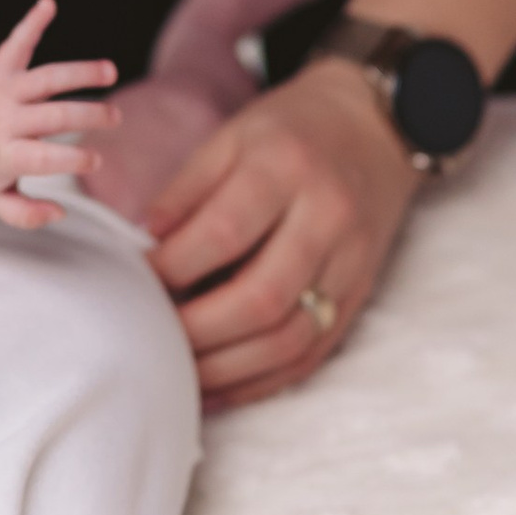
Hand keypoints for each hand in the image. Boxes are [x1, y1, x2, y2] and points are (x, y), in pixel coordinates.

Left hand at [0, 0, 115, 224]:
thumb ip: (26, 215)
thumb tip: (60, 211)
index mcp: (3, 154)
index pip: (42, 157)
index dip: (71, 160)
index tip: (95, 160)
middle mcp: (4, 120)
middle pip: (53, 115)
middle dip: (88, 115)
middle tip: (114, 118)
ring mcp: (2, 91)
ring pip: (46, 78)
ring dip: (80, 72)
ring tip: (109, 71)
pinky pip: (15, 43)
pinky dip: (31, 22)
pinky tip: (49, 3)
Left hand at [147, 56, 414, 406]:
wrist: (376, 128)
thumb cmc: (291, 130)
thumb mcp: (233, 136)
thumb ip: (187, 189)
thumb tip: (143, 244)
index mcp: (287, 167)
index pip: (225, 233)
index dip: (173, 267)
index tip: (139, 280)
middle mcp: (328, 216)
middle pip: (262, 297)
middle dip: (198, 330)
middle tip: (154, 336)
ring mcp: (352, 260)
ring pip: (291, 337)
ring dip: (229, 368)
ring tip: (182, 372)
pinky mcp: (362, 292)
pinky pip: (314, 352)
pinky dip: (265, 379)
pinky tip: (223, 387)